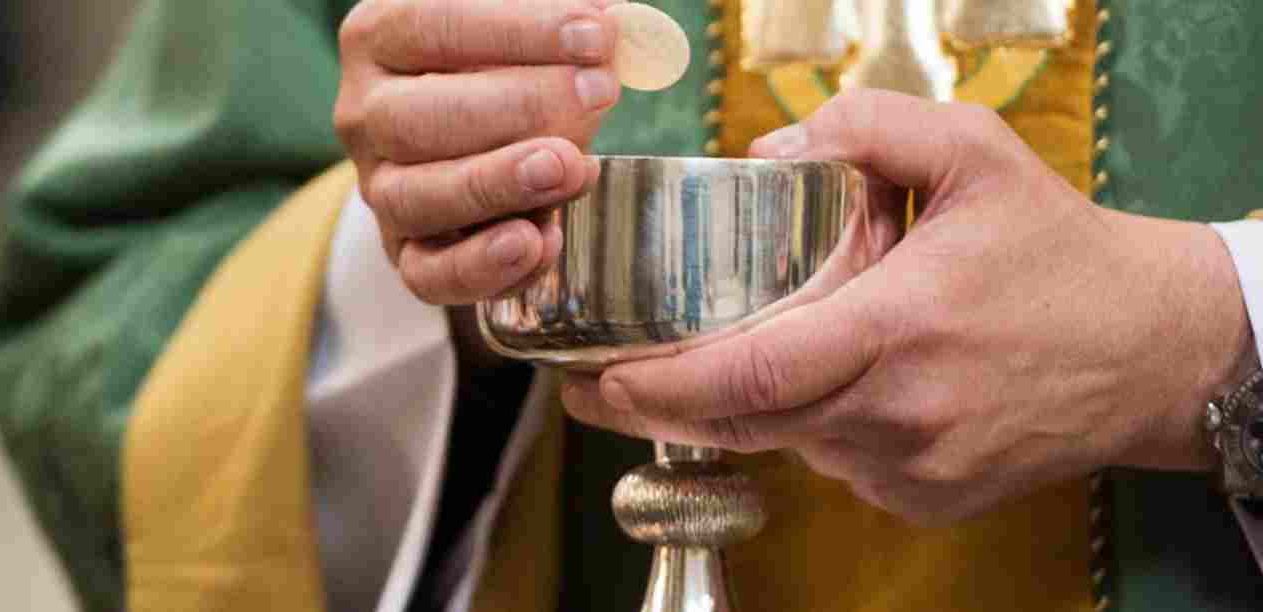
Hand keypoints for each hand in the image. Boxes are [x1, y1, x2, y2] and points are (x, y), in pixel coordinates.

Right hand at [334, 0, 622, 304]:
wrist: (485, 132)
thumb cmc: (507, 63)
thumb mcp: (526, 27)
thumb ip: (562, 22)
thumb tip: (622, 29)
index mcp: (381, 37)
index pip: (434, 25)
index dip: (517, 31)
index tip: (597, 36)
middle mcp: (366, 114)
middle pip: (415, 118)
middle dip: (516, 107)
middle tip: (598, 95)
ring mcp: (381, 189)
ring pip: (414, 198)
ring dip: (497, 185)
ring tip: (571, 168)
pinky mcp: (408, 253)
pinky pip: (428, 275)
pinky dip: (484, 267)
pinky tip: (543, 241)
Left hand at [562, 90, 1254, 525]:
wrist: (1149, 347)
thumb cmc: (1055, 250)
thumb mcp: (974, 152)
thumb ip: (867, 129)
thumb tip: (769, 153)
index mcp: (900, 329)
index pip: (750, 378)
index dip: (660, 389)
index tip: (600, 380)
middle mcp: (901, 413)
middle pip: (748, 422)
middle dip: (667, 405)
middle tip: (611, 379)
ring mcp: (914, 469)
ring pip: (789, 441)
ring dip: (756, 402)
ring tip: (766, 345)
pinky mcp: (927, 499)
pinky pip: (836, 463)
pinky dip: (817, 424)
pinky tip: (846, 380)